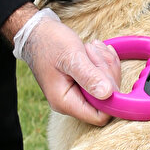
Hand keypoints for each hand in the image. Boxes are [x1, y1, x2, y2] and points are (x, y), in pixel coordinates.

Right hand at [4, 7, 120, 124]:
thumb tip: (107, 94)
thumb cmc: (50, 43)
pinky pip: (103, 78)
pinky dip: (104, 61)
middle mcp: (71, 102)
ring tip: (91, 47)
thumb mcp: (71, 57)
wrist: (38, 32)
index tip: (106, 73)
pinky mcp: (83, 83)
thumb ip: (89, 76)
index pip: (99, 117)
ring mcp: (77, 93)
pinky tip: (95, 49)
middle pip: (106, 100)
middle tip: (94, 51)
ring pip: (107, 87)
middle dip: (106, 73)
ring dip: (105, 64)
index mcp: (65, 102)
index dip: (111, 98)